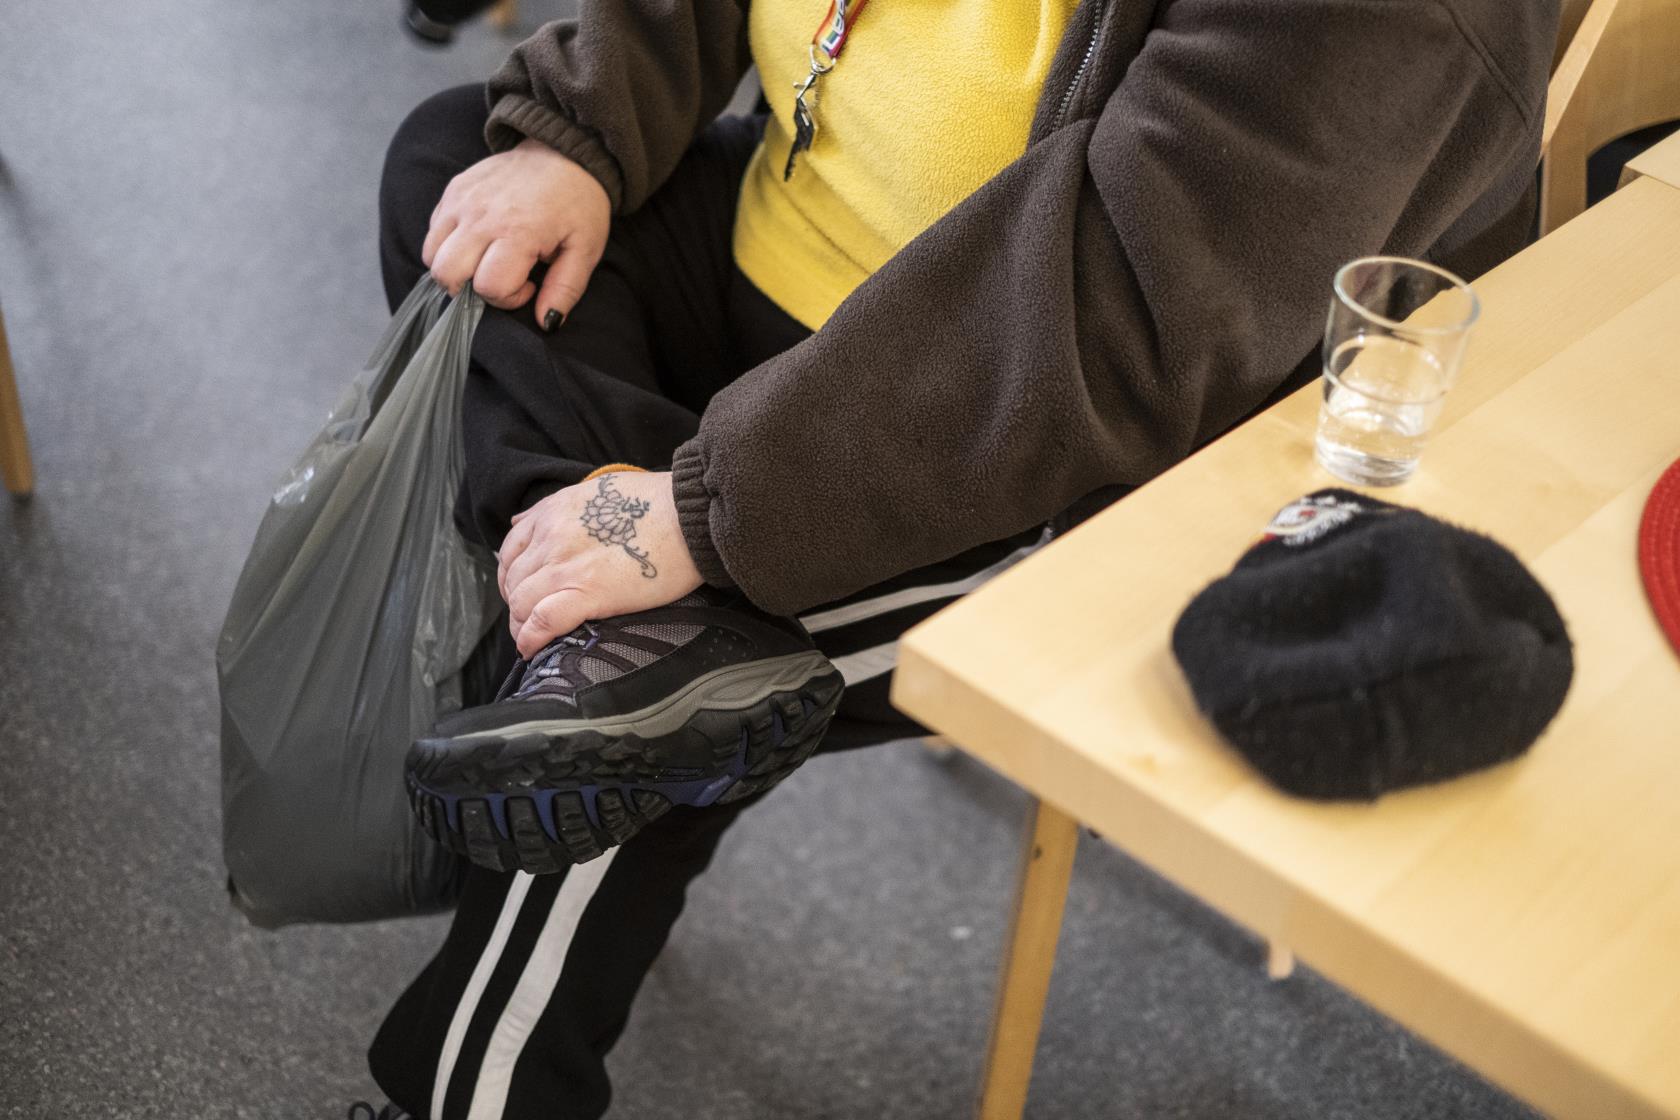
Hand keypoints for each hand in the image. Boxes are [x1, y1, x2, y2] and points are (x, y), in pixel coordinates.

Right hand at [424, 138, 610, 328]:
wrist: (564, 151)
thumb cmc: (578, 203)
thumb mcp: (585, 250)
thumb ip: (566, 289)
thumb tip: (547, 322)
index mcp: (518, 231)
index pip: (489, 287)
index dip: (508, 298)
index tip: (530, 285)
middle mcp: (481, 215)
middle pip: (448, 275)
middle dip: (471, 290)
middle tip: (500, 278)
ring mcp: (462, 200)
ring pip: (431, 255)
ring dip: (454, 270)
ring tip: (485, 262)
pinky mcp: (453, 189)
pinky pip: (433, 231)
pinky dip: (447, 245)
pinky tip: (478, 241)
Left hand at [498, 471, 703, 657]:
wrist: (687, 515)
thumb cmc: (653, 502)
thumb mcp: (593, 489)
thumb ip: (553, 507)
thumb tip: (521, 520)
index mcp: (552, 513)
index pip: (510, 550)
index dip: (510, 575)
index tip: (521, 588)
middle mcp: (551, 539)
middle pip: (513, 581)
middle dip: (515, 603)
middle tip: (528, 617)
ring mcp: (567, 568)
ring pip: (521, 603)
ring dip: (520, 625)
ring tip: (530, 637)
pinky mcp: (588, 594)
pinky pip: (543, 621)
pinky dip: (531, 638)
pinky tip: (531, 649)